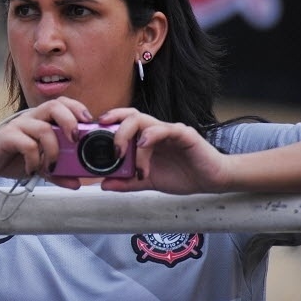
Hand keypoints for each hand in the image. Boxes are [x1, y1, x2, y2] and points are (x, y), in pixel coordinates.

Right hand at [0, 97, 94, 190]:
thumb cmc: (12, 158)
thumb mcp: (40, 165)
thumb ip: (57, 173)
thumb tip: (77, 183)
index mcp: (41, 119)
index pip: (62, 103)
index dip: (77, 109)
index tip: (89, 123)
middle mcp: (30, 118)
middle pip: (54, 105)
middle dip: (70, 120)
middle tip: (75, 139)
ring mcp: (18, 125)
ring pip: (43, 128)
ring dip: (53, 149)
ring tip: (51, 165)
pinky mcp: (6, 136)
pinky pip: (27, 144)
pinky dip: (34, 160)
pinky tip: (32, 169)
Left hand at [98, 108, 232, 193]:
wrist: (212, 181)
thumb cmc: (182, 176)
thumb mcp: (148, 182)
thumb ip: (126, 182)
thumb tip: (102, 185)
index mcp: (145, 138)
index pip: (122, 122)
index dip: (105, 125)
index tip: (88, 134)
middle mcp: (154, 130)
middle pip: (129, 115)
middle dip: (112, 125)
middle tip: (102, 145)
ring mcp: (168, 130)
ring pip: (142, 119)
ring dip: (127, 135)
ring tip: (120, 153)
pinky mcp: (184, 134)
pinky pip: (164, 128)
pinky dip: (150, 135)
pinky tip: (143, 145)